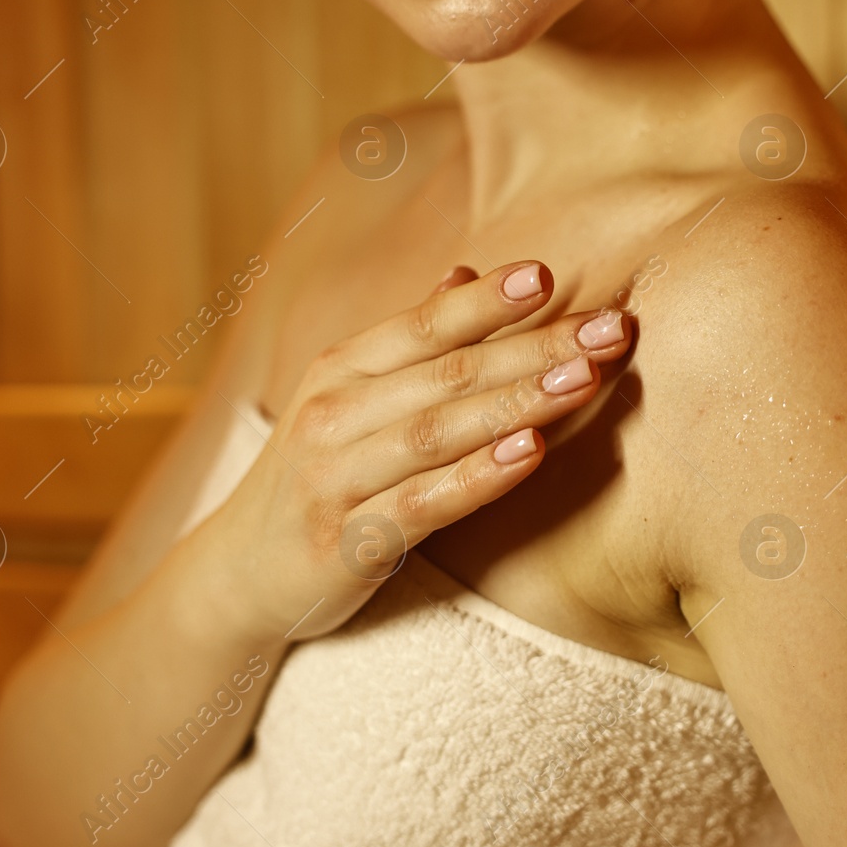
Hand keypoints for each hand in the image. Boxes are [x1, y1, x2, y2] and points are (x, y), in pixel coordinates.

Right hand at [207, 261, 631, 641]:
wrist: (236, 575)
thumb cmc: (315, 476)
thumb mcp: (347, 399)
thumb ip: (408, 341)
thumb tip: (463, 271)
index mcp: (339, 370)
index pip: (422, 324)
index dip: (484, 300)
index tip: (547, 275)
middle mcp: (333, 415)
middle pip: (446, 373)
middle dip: (534, 347)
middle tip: (610, 329)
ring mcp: (336, 479)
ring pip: (438, 432)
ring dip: (518, 400)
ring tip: (585, 378)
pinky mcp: (348, 543)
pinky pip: (423, 504)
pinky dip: (477, 476)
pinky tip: (529, 453)